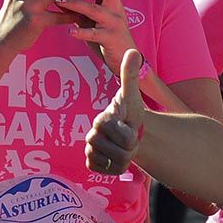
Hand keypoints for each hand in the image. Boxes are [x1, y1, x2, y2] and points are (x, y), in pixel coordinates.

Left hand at [54, 0, 139, 75]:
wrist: (126, 61)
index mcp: (111, 3)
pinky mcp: (110, 39)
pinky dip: (81, 32)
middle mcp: (115, 9)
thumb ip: (83, 6)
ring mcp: (114, 24)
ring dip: (76, 3)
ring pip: (94, 10)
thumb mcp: (95, 19)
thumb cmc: (108, 38)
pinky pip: (94, 34)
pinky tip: (70, 31)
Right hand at [86, 49, 145, 174]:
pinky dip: (118, 168)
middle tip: (127, 139)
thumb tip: (132, 50)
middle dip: (130, 148)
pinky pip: (108, 171)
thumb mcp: (132, 96)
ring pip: (117, 163)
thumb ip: (130, 75)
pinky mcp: (90, 163)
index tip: (130, 128)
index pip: (125, 137)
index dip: (133, 137)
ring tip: (122, 147)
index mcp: (102, 120)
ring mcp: (90, 150)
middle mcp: (91, 136)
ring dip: (126, 158)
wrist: (127, 131)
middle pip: (121, 153)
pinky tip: (116, 157)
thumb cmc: (130, 114)